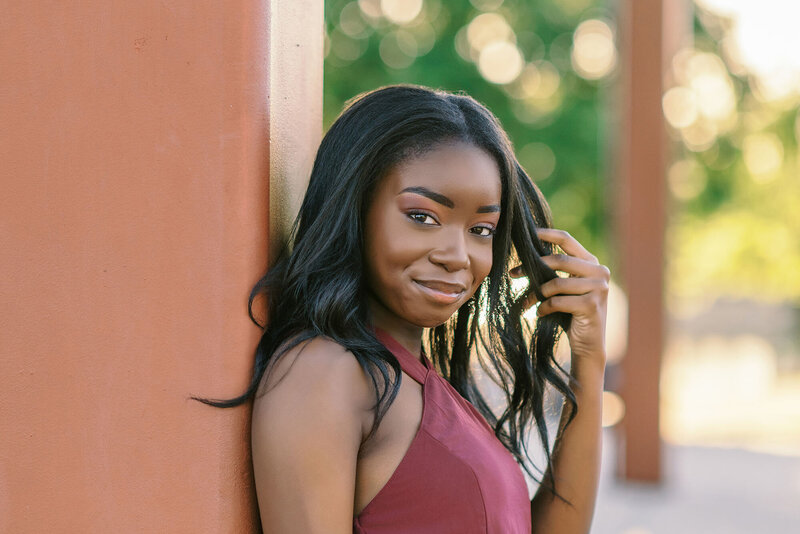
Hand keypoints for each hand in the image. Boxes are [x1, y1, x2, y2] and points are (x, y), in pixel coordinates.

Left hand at [511, 228, 609, 369]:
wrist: (588, 345)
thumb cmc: (571, 314)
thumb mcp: (564, 288)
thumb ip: (555, 271)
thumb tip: (524, 256)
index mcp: (592, 263)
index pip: (567, 239)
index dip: (546, 234)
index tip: (526, 233)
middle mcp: (600, 272)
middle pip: (559, 260)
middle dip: (532, 267)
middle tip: (513, 274)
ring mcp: (599, 288)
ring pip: (556, 283)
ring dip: (537, 293)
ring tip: (529, 302)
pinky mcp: (592, 305)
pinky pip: (557, 301)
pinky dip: (544, 307)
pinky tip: (541, 313)